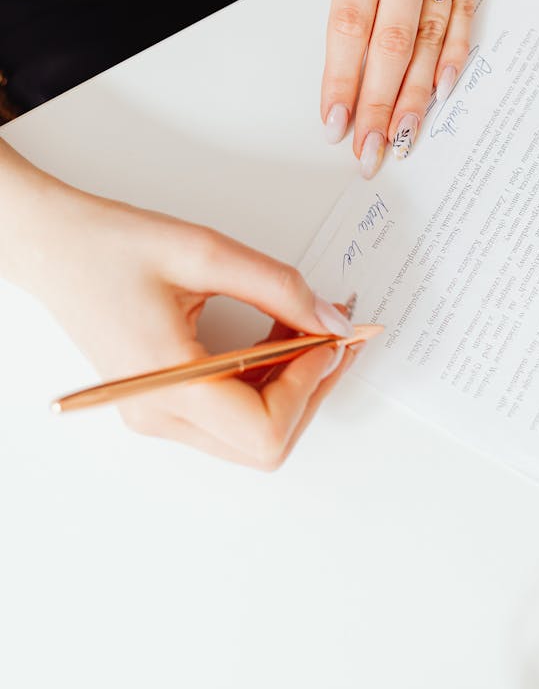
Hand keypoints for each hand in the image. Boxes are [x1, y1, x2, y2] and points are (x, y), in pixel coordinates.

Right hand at [5, 157, 358, 467]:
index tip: (328, 336)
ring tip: (306, 326)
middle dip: (311, 389)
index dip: (309, 385)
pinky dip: (266, 380)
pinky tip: (277, 335)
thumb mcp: (205, 252)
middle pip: (266, 443)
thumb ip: (278, 288)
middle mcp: (161, 414)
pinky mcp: (162, 402)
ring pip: (253, 434)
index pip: (264, 429)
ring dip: (292, 385)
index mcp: (167, 384)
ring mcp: (159, 414)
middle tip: (335, 332)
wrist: (53, 246)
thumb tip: (333, 321)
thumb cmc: (111, 245)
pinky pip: (231, 413)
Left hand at [270, 0, 489, 176]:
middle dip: (380, 104)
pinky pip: (467, 15)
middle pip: (394, 42)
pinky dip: (456, 58)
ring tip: (406, 137)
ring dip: (419, 95)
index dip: (342, 79)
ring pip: (434, 37)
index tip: (333, 122)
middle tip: (369, 151)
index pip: (350, 23)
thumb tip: (279, 8)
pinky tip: (444, 93)